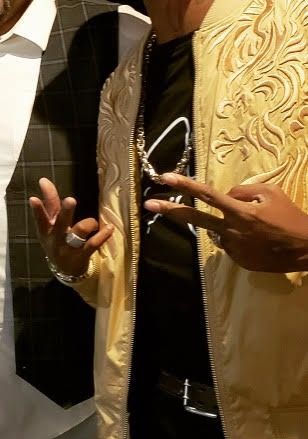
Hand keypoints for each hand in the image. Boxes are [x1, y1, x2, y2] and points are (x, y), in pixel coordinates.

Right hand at [29, 177, 113, 277]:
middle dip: (66, 212)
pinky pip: (93, 244)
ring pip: (78, 232)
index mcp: (46, 230)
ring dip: (88, 223)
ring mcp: (68, 248)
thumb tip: (43, 179)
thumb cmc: (57, 240)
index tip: (33, 198)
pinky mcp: (82, 256)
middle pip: (60, 223)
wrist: (64, 270)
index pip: (41, 217)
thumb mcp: (50, 224)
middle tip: (70, 200)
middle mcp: (55, 238)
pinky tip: (109, 228)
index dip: (37, 209)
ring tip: (93, 222)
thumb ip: (49, 203)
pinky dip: (103, 235)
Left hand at [145, 173, 307, 271]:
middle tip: (148, 204)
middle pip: (195, 217)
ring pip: (217, 230)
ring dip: (225, 226)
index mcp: (240, 211)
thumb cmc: (290, 217)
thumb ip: (242, 190)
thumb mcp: (270, 193)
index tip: (165, 177)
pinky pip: (229, 244)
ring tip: (254, 228)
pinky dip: (236, 238)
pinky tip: (255, 240)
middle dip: (170, 209)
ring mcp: (233, 248)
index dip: (185, 184)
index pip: (207, 194)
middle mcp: (231, 230)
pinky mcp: (238, 261)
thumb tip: (225, 195)